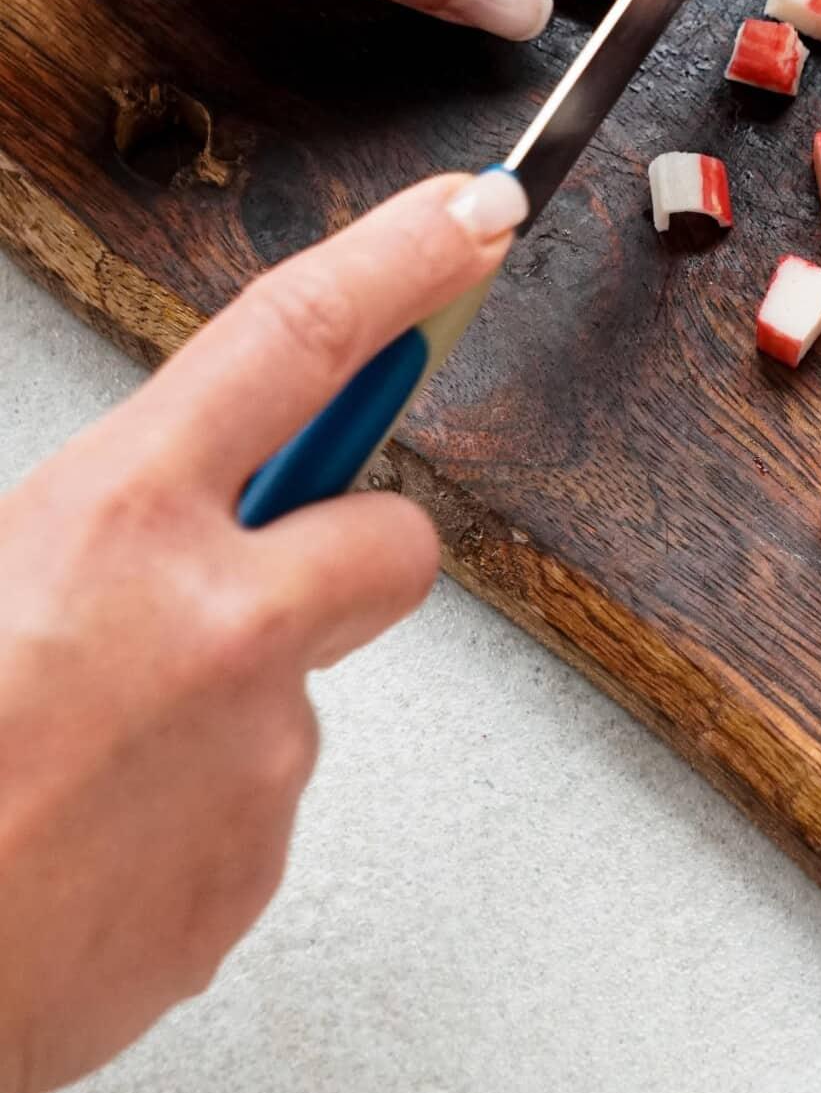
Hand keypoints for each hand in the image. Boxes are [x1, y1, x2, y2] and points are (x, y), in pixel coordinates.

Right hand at [0, 167, 526, 1092]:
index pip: (297, 338)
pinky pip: (248, 814)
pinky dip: (184, 818)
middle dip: (348, 545)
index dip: (404, 260)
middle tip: (243, 584)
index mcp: (114, 521)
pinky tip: (80, 845)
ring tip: (72, 767)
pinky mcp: (249, 877)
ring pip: (294, 695)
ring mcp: (252, 762)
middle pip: (392, 537)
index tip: (476, 215)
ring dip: (219, 711)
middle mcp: (217, 627)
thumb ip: (82, 525)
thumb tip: (137, 520)